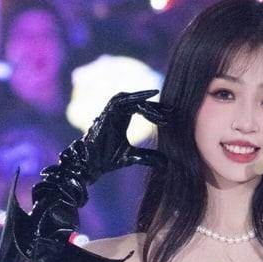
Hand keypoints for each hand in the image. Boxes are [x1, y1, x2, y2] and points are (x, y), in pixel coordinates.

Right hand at [54, 89, 171, 185]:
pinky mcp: (107, 112)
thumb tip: (166, 163)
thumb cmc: (107, 159)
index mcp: (121, 119)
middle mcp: (116, 112)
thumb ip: (148, 157)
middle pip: (137, 101)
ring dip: (146, 102)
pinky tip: (150, 97)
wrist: (91, 164)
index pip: (140, 108)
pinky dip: (136, 98)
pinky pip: (122, 100)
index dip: (154, 112)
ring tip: (162, 108)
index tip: (170, 118)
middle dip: (154, 106)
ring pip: (130, 98)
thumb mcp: (133, 157)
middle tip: (171, 110)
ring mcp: (110, 111)